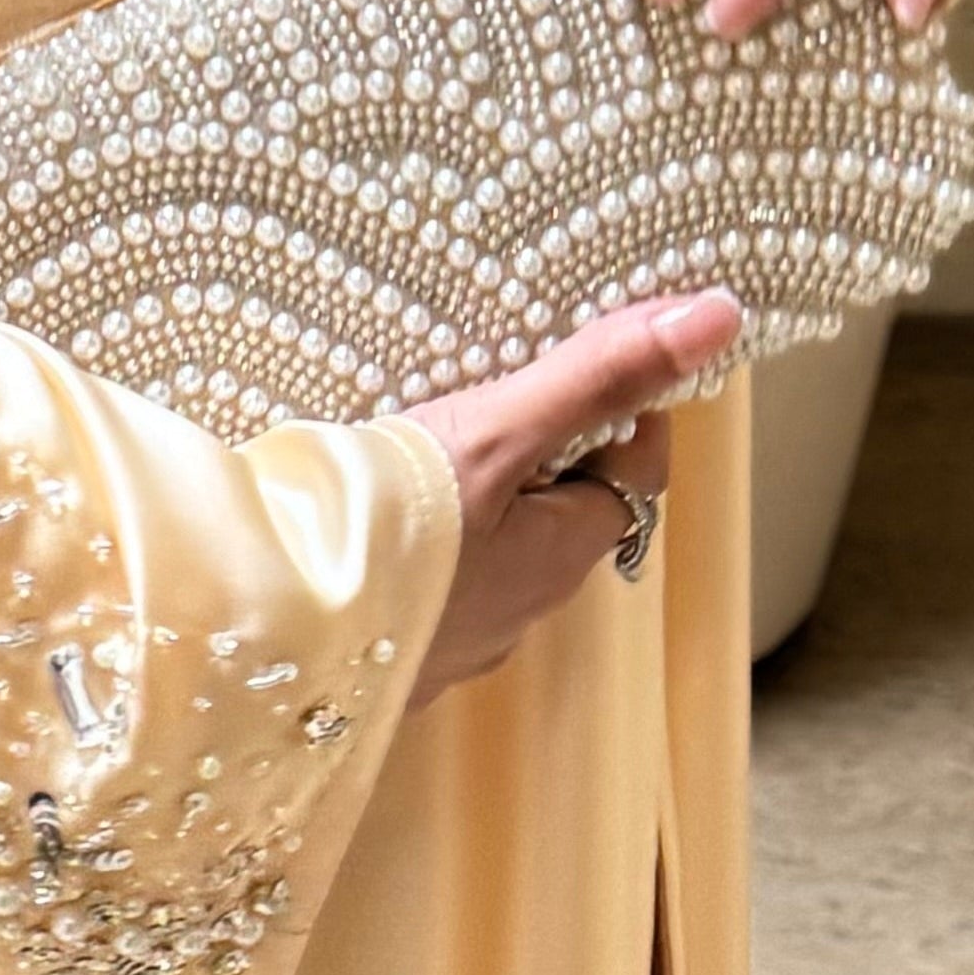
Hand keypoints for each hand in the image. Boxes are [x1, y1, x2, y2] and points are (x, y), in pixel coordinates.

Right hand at [401, 291, 741, 704]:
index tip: (562, 354)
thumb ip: (598, 375)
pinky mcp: (381, 657)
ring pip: (489, 550)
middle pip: (562, 509)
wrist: (252, 636)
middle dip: (538, 448)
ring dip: (471, 501)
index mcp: (562, 555)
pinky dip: (412, 543)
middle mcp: (521, 611)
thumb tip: (721, 317)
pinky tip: (361, 517)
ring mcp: (448, 643)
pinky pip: (421, 583)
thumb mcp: (496, 433)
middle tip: (481, 385)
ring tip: (411, 443)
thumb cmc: (384, 534)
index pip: (636, 468)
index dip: (616, 402)